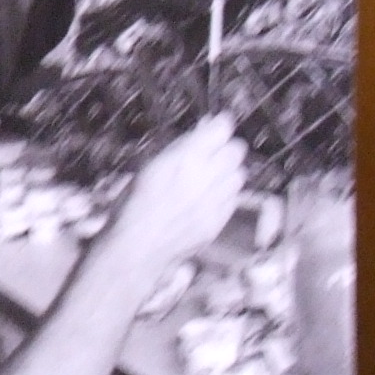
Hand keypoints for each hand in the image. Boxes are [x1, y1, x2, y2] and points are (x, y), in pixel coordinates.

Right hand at [98, 115, 246, 278]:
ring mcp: (215, 202)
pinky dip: (224, 195)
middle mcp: (205, 178)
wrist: (138, 247)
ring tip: (208, 179)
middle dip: (226, 148)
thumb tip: (204, 129)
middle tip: (212, 154)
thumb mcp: (151, 165)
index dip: (218, 126)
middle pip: (237, 150)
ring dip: (227, 173)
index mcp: (185, 159)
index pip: (222, 128)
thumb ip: (182, 147)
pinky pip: (233, 199)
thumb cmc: (135, 204)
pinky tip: (206, 199)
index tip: (214, 128)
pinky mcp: (218, 221)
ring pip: (239, 175)